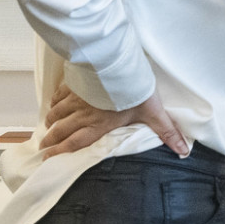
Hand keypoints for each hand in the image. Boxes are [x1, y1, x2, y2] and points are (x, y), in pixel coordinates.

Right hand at [40, 85, 189, 157]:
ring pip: (58, 112)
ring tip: (46, 126)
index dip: (60, 152)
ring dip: (51, 121)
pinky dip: (54, 101)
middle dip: (51, 140)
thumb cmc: (135, 91)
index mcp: (99, 125)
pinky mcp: (74, 82)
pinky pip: (59, 94)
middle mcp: (83, 115)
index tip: (48, 158)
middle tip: (42, 147)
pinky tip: (53, 103)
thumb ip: (167, 132)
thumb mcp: (154, 113)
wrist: (118, 64)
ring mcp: (76, 98)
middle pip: (62, 130)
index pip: (75, 143)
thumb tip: (182, 150)